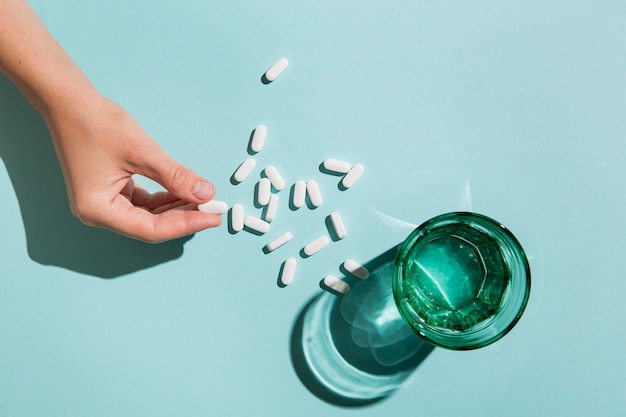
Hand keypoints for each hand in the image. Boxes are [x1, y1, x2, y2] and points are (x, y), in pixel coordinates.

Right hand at [45, 93, 221, 241]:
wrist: (69, 101)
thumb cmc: (97, 124)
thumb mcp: (142, 152)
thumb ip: (176, 177)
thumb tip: (207, 194)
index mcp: (98, 210)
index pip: (151, 230)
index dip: (185, 225)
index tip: (212, 217)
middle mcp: (98, 213)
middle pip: (150, 226)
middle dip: (183, 217)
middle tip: (213, 209)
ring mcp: (103, 202)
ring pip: (148, 215)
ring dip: (175, 208)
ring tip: (203, 200)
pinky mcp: (109, 191)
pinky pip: (142, 202)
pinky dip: (164, 198)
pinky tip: (184, 191)